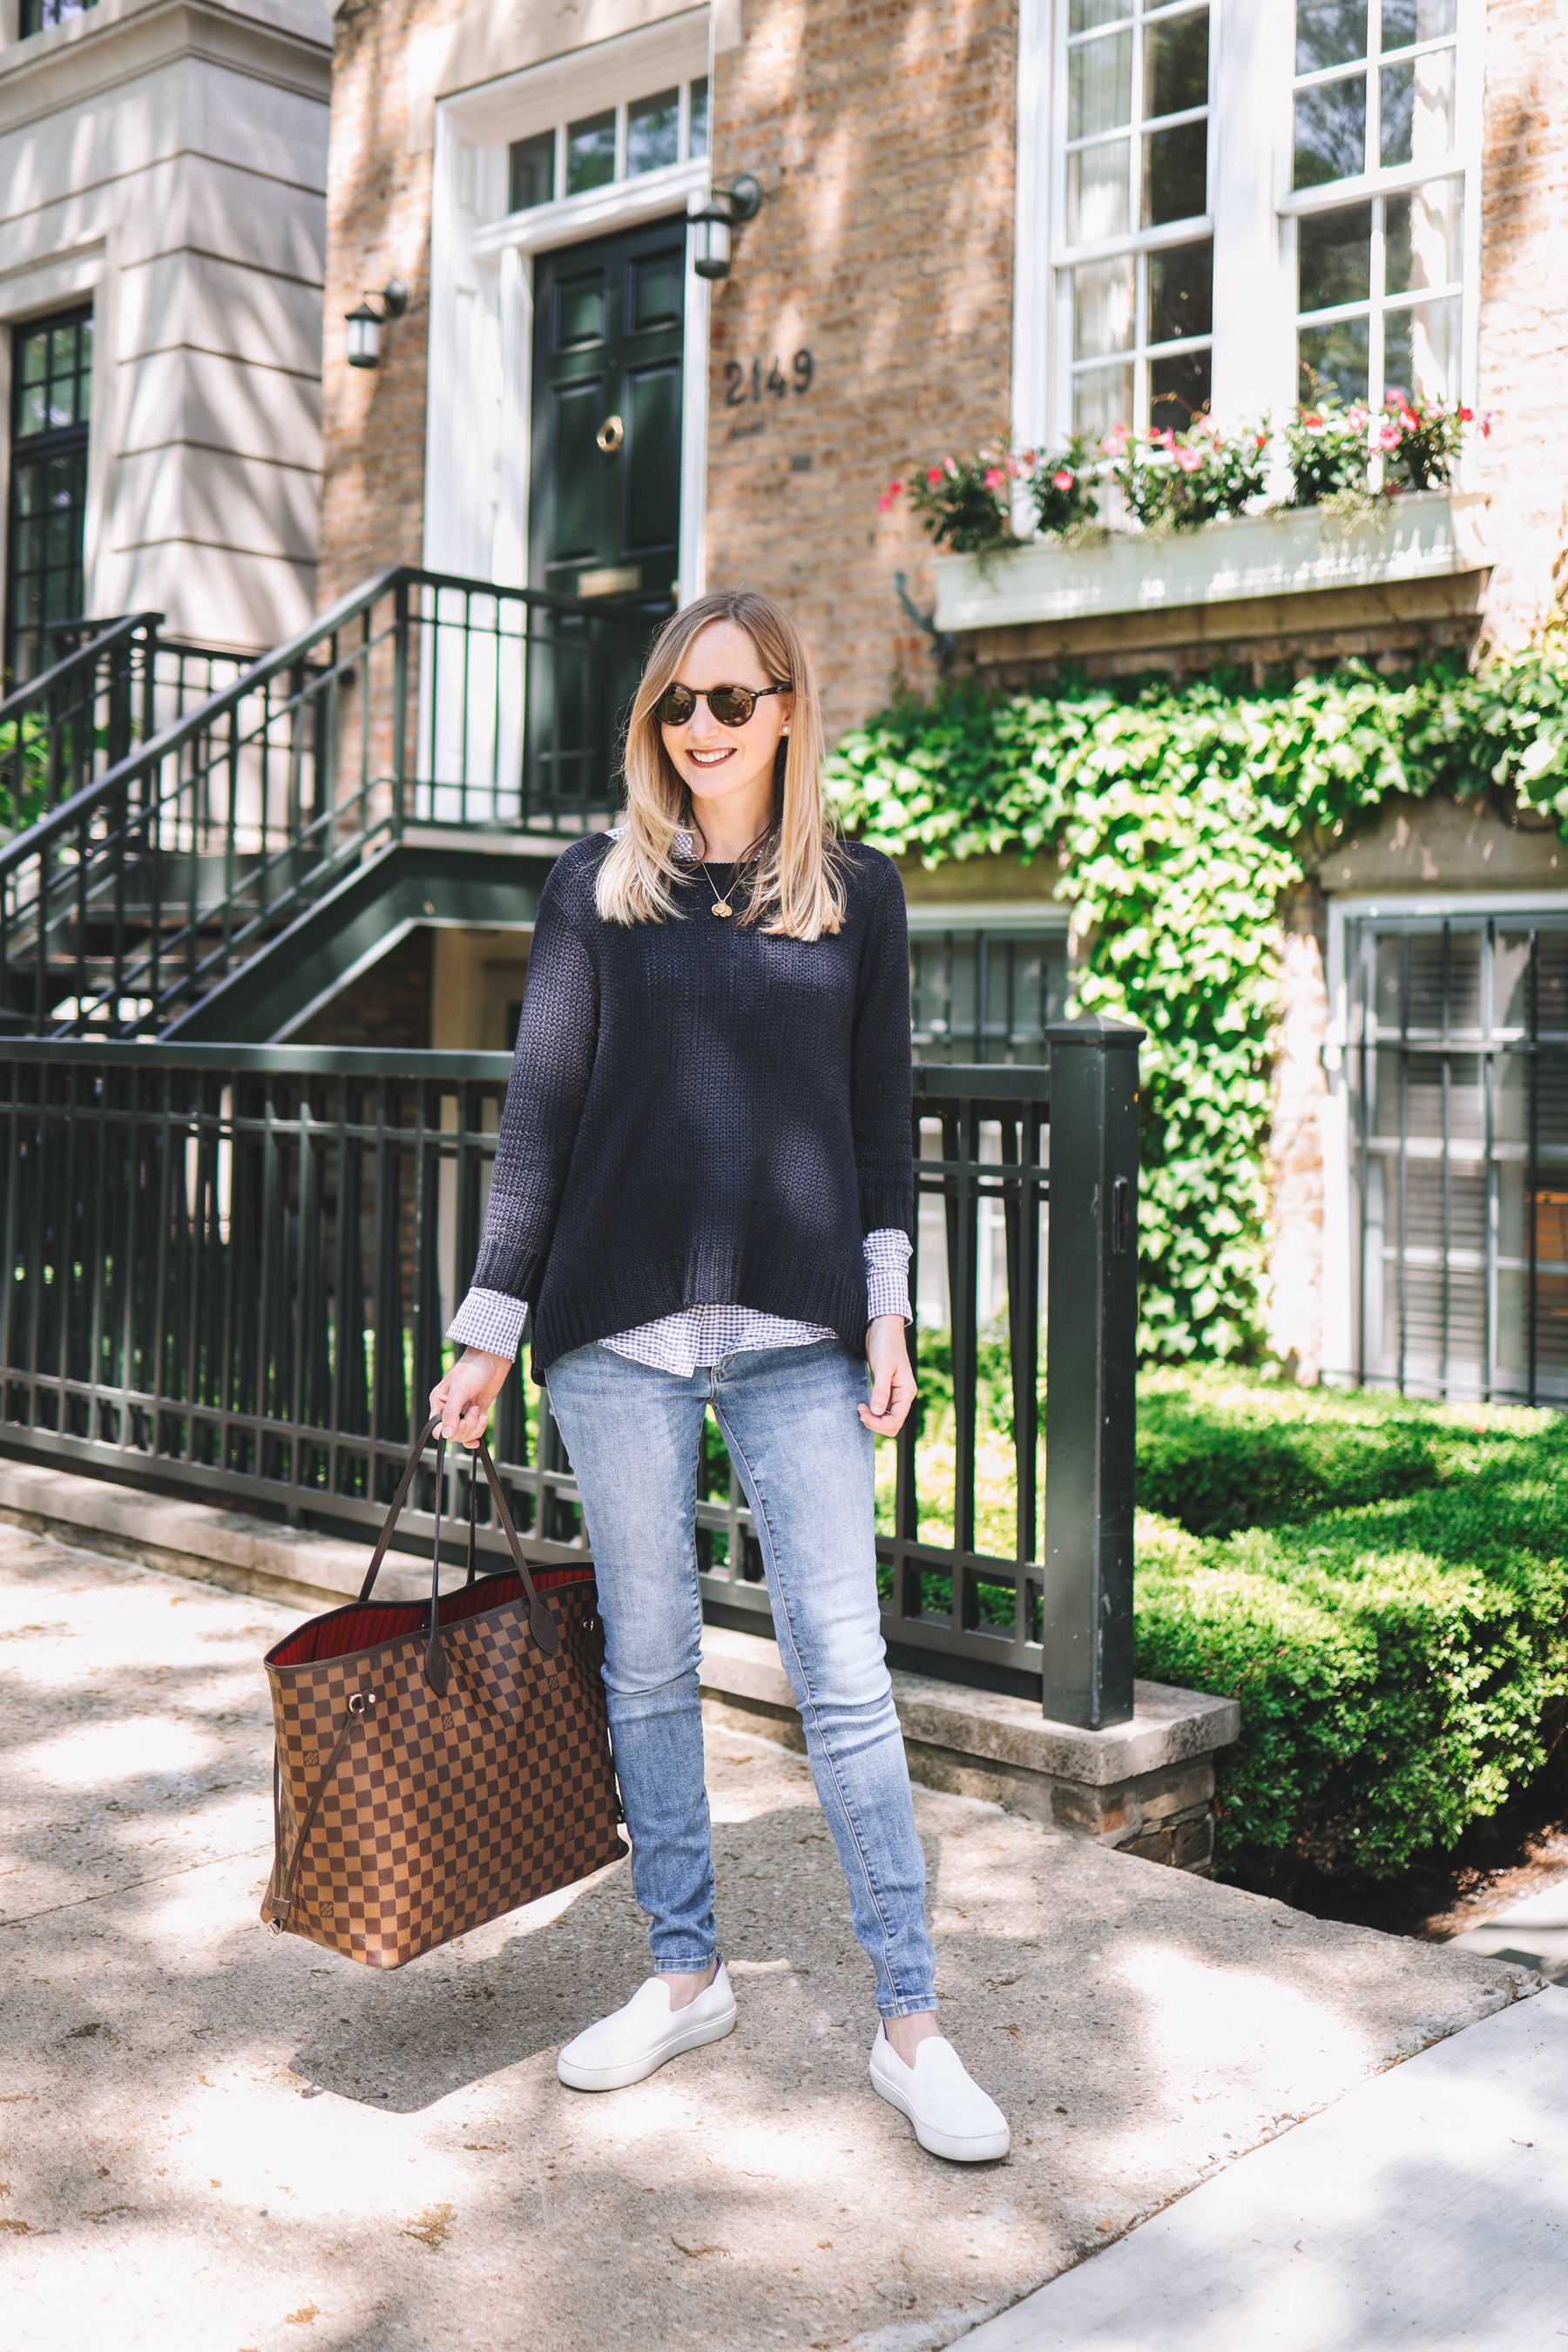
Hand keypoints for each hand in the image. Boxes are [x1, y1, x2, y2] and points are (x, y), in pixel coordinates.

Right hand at [429, 1348, 511, 1448]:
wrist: (492, 1359)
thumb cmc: (472, 1369)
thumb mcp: (459, 1390)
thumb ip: (451, 1413)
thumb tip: (446, 1434)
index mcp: (439, 1403)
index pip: (437, 1429)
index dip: (449, 1431)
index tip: (461, 1422)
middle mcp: (449, 1409)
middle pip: (454, 1434)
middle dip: (467, 1426)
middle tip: (474, 1409)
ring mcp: (464, 1411)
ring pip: (466, 1434)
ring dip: (476, 1426)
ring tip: (479, 1409)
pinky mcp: (477, 1412)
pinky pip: (475, 1430)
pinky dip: (480, 1431)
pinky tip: (483, 1421)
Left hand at [860, 1315, 916, 1437]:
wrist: (883, 1328)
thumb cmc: (886, 1344)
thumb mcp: (883, 1367)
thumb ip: (881, 1390)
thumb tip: (878, 1412)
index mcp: (906, 1392)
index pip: (896, 1420)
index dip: (879, 1423)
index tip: (862, 1413)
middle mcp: (903, 1395)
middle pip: (893, 1424)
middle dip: (876, 1423)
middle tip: (860, 1411)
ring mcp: (895, 1393)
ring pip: (887, 1418)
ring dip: (874, 1419)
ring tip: (861, 1407)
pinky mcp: (886, 1389)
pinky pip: (882, 1409)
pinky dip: (873, 1411)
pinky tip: (863, 1404)